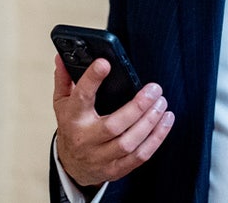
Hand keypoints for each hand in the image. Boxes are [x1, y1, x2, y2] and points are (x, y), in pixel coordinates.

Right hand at [53, 54, 175, 186]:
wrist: (70, 165)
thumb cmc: (71, 127)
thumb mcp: (62, 102)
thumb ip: (64, 79)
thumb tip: (62, 57)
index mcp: (73, 118)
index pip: (80, 97)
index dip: (92, 80)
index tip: (105, 63)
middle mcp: (86, 139)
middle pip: (113, 125)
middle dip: (138, 106)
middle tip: (154, 89)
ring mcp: (100, 157)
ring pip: (129, 143)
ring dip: (150, 122)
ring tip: (162, 103)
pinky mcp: (115, 169)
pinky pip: (139, 156)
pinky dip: (156, 139)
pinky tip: (165, 121)